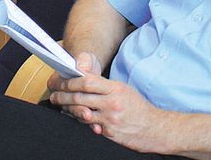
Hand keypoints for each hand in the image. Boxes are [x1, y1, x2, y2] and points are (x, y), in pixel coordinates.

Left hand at [47, 52, 172, 153]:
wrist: (155, 128)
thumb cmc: (139, 108)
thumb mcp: (124, 90)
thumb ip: (104, 85)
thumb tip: (83, 79)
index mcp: (115, 89)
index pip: (87, 82)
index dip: (70, 82)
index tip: (61, 83)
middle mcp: (112, 103)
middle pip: (80, 98)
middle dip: (62, 97)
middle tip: (54, 96)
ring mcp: (110, 119)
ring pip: (81, 113)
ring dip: (68, 110)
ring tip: (61, 106)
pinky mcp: (110, 132)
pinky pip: (89, 126)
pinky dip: (80, 120)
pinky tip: (74, 117)